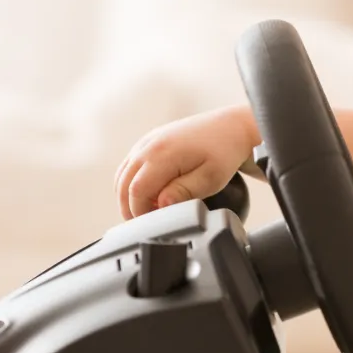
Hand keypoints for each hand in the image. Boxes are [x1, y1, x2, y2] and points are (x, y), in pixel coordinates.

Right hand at [114, 106, 256, 219]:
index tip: (152, 225)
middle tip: (146, 224)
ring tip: (147, 211)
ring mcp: (146, 141)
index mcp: (161, 154)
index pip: (136, 191)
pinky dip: (132, 183)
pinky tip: (149, 195)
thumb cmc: (224, 153)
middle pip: (123, 185)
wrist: (231, 128)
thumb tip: (161, 204)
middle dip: (130, 208)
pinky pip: (129, 166)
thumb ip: (183, 192)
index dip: (140, 212)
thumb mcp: (209, 179)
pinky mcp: (149, 141)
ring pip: (122, 175)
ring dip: (128, 196)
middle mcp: (148, 145)